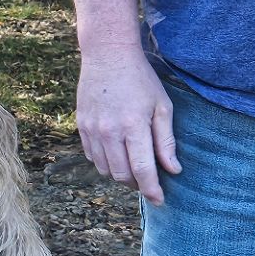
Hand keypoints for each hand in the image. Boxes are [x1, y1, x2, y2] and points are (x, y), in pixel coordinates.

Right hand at [76, 46, 181, 204]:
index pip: (142, 169)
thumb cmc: (140, 79)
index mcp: (133, 126)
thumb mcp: (162, 106)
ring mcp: (92, 130)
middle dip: (137, 185)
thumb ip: (166, 140)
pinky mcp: (81, 126)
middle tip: (149, 182)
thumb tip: (173, 169)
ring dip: (120, 176)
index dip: (151, 189)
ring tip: (134, 170)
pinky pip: (92, 157)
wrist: (107, 55)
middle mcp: (109, 132)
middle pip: (122, 174)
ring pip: (105, 169)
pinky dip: (105, 163)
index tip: (159, 200)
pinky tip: (117, 156)